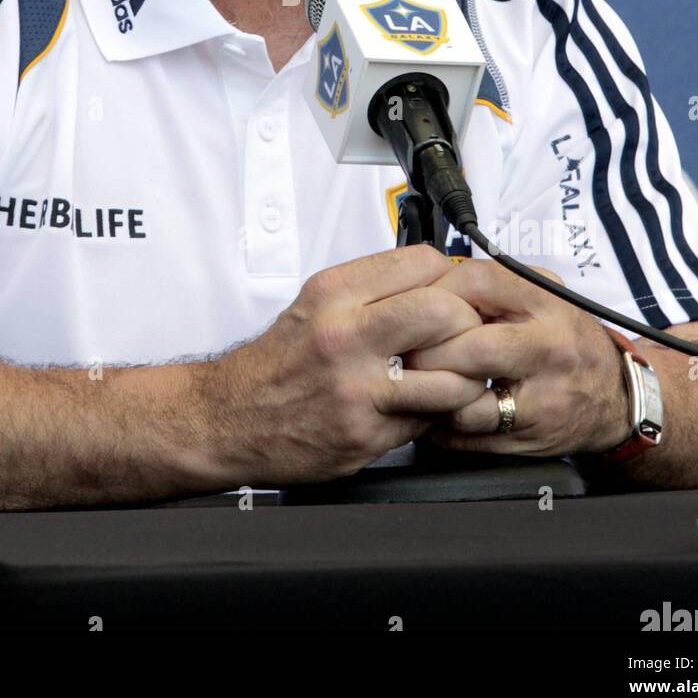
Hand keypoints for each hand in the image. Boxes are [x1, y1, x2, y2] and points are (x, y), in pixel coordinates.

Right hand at [202, 244, 488, 484]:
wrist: (230, 417)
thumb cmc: (280, 361)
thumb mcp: (317, 303)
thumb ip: (372, 290)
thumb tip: (434, 281)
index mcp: (334, 293)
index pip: (423, 264)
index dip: (448, 278)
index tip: (450, 292)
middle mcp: (344, 335)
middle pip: (444, 312)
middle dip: (467, 325)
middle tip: (462, 336)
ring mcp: (357, 388)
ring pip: (450, 376)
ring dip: (464, 379)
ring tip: (453, 377)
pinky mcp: (364, 433)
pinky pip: (427, 420)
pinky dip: (433, 414)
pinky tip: (418, 407)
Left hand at [403, 259, 631, 456]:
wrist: (617, 397)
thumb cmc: (568, 342)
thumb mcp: (541, 297)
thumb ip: (490, 289)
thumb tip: (425, 287)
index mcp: (548, 303)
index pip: (477, 283)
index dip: (436, 293)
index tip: (416, 303)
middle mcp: (551, 349)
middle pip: (470, 346)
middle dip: (427, 349)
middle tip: (407, 350)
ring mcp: (543, 399)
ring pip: (464, 400)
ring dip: (430, 391)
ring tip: (420, 380)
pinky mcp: (529, 439)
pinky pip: (466, 434)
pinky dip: (439, 423)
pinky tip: (435, 408)